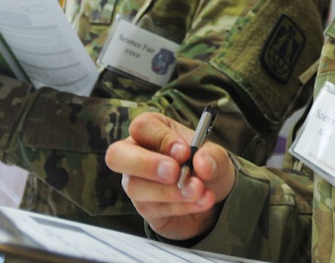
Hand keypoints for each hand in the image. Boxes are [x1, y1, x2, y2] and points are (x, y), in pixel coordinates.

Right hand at [105, 112, 235, 241]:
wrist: (213, 198)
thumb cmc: (206, 166)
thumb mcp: (217, 156)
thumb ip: (213, 156)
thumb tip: (202, 164)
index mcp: (152, 130)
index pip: (142, 127)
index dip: (162, 139)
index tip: (185, 152)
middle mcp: (137, 153)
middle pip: (116, 155)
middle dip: (146, 164)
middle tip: (175, 173)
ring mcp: (136, 182)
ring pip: (135, 187)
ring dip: (170, 191)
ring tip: (198, 190)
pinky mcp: (144, 207)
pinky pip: (152, 208)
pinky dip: (180, 206)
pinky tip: (199, 201)